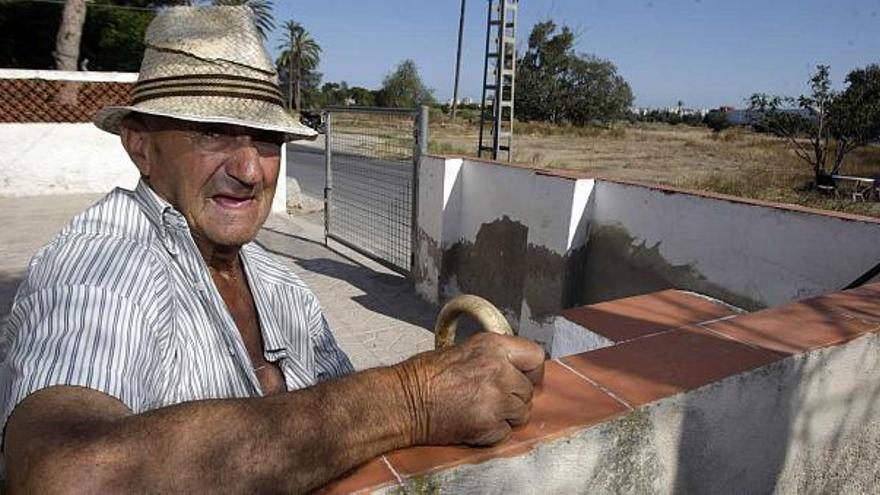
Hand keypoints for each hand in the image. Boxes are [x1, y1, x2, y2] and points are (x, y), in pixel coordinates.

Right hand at [394, 332, 544, 446]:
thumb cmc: (425, 376)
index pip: (536, 357)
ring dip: (506, 415)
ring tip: (481, 410)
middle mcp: (500, 371)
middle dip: (514, 396)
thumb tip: (514, 370)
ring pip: (521, 413)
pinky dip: (493, 431)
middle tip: (492, 398)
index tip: (522, 377)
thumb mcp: (465, 350)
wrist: (404, 401)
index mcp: (494, 346)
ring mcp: (497, 399)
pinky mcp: (490, 425)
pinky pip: (506, 432)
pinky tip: (473, 422)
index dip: (530, 370)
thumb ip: (494, 358)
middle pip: (528, 390)